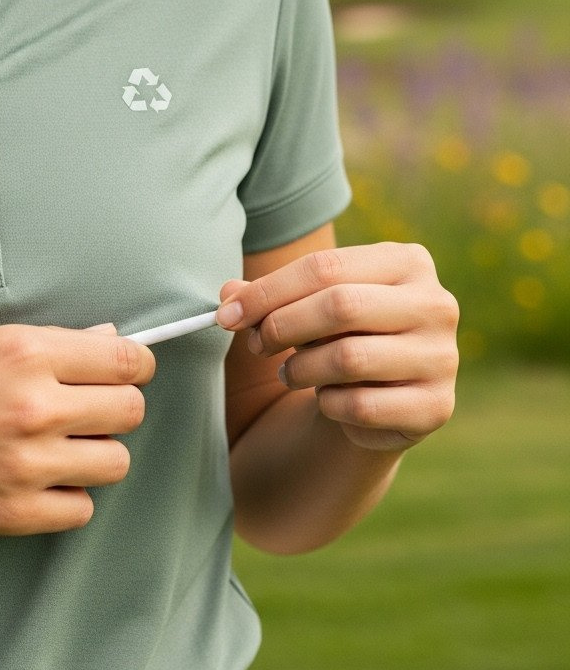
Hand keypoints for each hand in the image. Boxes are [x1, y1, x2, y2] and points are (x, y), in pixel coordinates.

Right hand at [0, 324, 154, 538]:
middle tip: (89, 412)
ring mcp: (27, 465)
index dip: (135, 367)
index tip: (128, 373)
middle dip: (116, 408)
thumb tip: (108, 343)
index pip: (125, 360)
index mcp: (25, 354)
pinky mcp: (14, 513)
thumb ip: (48, 344)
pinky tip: (41, 483)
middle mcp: (35, 408)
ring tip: (61, 449)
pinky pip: (81, 509)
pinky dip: (68, 497)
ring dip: (96, 455)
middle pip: (130, 411)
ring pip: (115, 462)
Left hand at [217, 242, 458, 451]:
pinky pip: (361, 405)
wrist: (383, 398)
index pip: (326, 267)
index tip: (226, 315)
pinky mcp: (436, 407)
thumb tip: (228, 297)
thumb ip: (266, 298)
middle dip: (283, 326)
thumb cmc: (340, 337)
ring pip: (349, 358)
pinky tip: (328, 399)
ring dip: (302, 369)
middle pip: (341, 305)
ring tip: (291, 372)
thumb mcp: (306, 307)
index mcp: (408, 262)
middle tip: (257, 345)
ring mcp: (442, 357)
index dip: (268, 292)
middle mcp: (436, 304)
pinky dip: (329, 405)